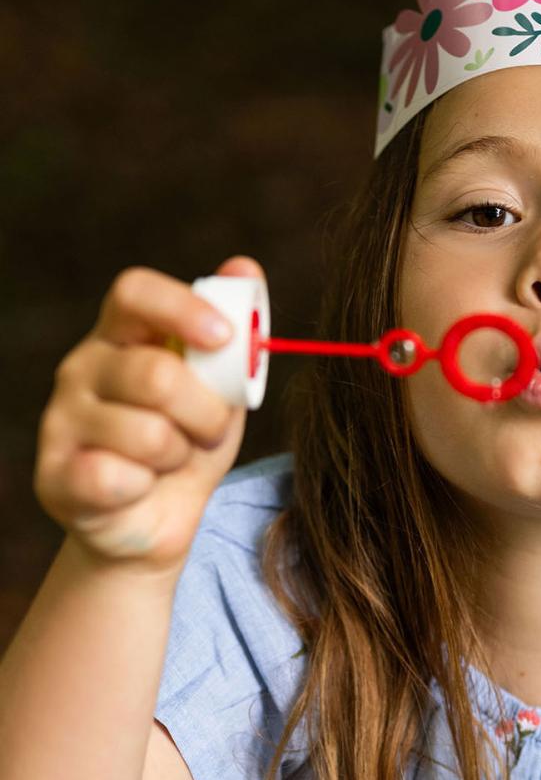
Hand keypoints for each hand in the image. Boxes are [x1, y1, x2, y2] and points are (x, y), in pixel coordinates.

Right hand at [33, 256, 265, 576]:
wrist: (159, 516)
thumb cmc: (192, 437)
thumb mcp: (223, 385)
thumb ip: (235, 333)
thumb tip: (244, 266)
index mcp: (123, 333)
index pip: (134, 292)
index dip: (181, 309)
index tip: (224, 338)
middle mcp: (82, 366)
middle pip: (156, 374)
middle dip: (206, 412)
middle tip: (209, 429)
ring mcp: (60, 419)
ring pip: (147, 433)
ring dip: (180, 454)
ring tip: (171, 458)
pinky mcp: (54, 474)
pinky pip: (120, 477)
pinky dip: (148, 486)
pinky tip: (139, 485)